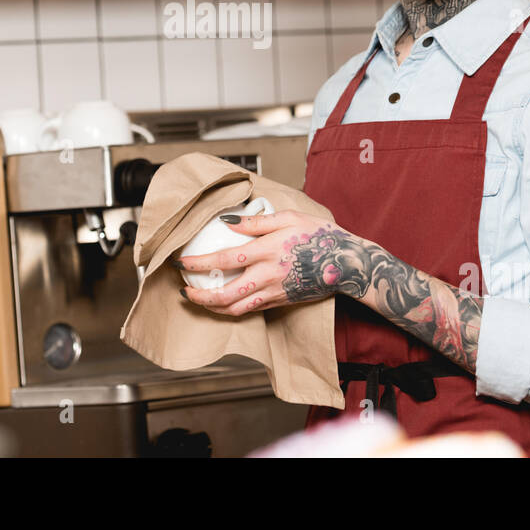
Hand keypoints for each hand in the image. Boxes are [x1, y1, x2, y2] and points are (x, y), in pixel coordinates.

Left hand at [173, 210, 355, 315]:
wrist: (347, 263)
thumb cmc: (320, 236)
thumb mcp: (289, 218)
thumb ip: (256, 222)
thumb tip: (227, 222)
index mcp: (268, 252)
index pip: (224, 260)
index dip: (199, 263)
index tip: (181, 262)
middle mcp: (268, 276)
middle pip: (225, 294)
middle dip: (199, 295)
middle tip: (183, 289)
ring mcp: (274, 293)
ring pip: (235, 309)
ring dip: (212, 307)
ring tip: (198, 298)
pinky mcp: (280, 302)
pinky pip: (250, 310)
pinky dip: (231, 309)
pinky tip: (221, 302)